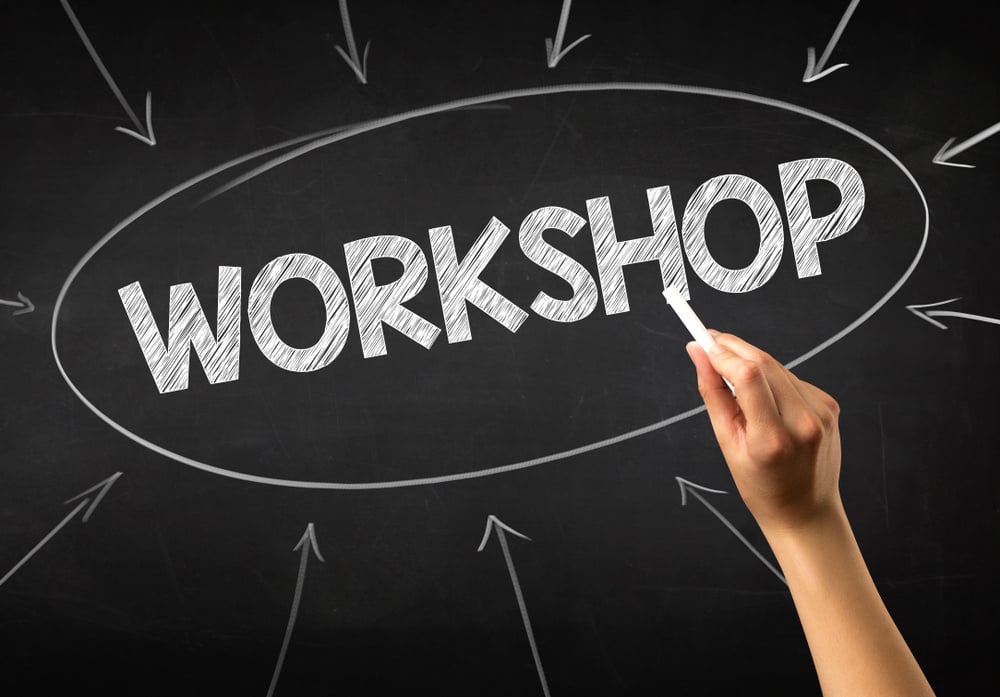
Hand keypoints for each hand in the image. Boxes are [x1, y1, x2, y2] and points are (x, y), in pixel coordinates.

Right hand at [686, 333, 842, 534]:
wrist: (806, 510)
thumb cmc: (761, 485)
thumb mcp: (727, 444)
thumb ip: (713, 394)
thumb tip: (698, 353)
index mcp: (772, 439)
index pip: (748, 376)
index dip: (723, 353)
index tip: (703, 342)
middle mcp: (802, 422)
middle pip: (764, 363)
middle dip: (734, 348)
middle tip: (710, 342)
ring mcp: (821, 412)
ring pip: (778, 367)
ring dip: (751, 362)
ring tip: (732, 375)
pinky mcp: (829, 406)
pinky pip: (792, 379)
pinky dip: (771, 379)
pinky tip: (764, 398)